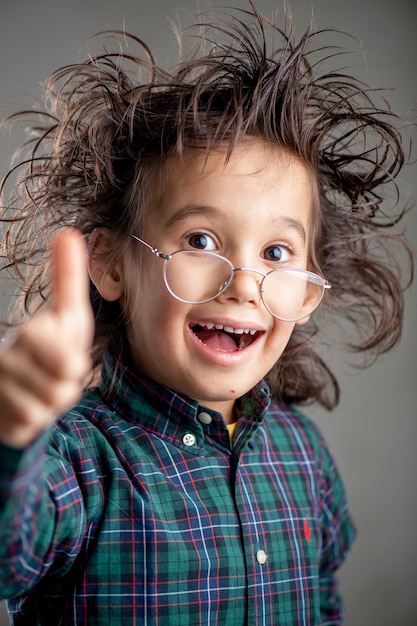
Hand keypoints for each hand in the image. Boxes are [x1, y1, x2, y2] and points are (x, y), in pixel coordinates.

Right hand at [0, 230, 93, 447]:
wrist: (20, 383)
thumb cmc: (51, 345)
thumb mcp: (67, 314)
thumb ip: (67, 278)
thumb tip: (68, 233)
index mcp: (28, 334)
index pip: (66, 360)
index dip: (72, 360)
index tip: (65, 352)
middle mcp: (3, 361)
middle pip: (60, 388)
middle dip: (66, 384)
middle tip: (56, 374)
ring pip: (45, 409)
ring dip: (52, 403)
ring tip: (42, 388)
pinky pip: (28, 427)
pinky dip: (36, 421)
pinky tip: (28, 405)